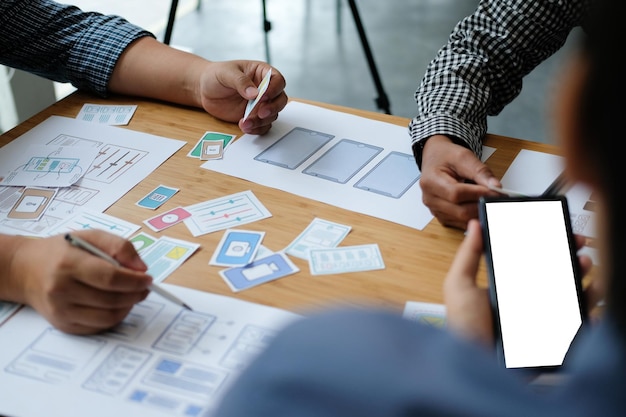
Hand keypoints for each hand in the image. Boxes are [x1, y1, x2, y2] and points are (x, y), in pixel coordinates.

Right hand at [6, 230, 151, 334]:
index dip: (134, 281)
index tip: (148, 279)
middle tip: (145, 288)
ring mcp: (61, 311)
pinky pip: (98, 327)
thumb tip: (141, 268)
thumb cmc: (61, 251)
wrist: (25, 270)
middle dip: (135, 295)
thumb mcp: (89, 237)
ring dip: (128, 307)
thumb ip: (119, 246)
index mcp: (68, 264)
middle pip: (111, 300)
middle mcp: (61, 290)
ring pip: (108, 317)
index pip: (109, 277)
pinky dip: (114, 317)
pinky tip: (117, 305)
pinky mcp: (63, 325)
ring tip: (133, 295)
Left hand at [198, 60, 287, 134]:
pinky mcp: (254, 117)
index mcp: (261, 73)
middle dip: (272, 108)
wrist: (204, 90)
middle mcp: (265, 89)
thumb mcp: (226, 73)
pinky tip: (245, 127)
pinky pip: (262, 125)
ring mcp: (260, 104)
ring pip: (272, 115)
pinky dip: (256, 128)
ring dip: (261, 121)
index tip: (263, 96)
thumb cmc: (216, 76)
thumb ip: (241, 82)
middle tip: (260, 113)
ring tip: (245, 122)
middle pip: (280, 100)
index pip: (277, 80)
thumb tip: (254, 93)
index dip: (274, 89)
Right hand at [419, 135, 500, 228]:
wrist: (435, 159)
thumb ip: (480, 171)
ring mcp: (435, 209)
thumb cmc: (446, 157)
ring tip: (489, 201)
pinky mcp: (441, 216)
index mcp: (430, 181)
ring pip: (462, 219)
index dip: (478, 194)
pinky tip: (480, 206)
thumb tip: (495, 186)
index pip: (456, 194)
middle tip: (496, 198)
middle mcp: (429, 198)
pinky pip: (460, 223)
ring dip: (479, 212)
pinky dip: (474, 217)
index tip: (495, 191)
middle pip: (459, 211)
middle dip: (481, 205)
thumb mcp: (463, 156)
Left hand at [444, 220, 596, 346]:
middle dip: (571, 260)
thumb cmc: (463, 327)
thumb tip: (474, 225)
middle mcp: (527, 302)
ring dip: (584, 281)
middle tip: (578, 251)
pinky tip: (591, 306)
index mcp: (508, 287)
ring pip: (571, 297)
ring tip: (584, 268)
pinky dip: (590, 315)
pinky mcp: (551, 339)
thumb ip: (468, 254)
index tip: (561, 232)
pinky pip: (577, 326)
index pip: (534, 262)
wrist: (474, 364)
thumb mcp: (459, 285)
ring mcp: (541, 320)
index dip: (549, 246)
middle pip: (557, 277)